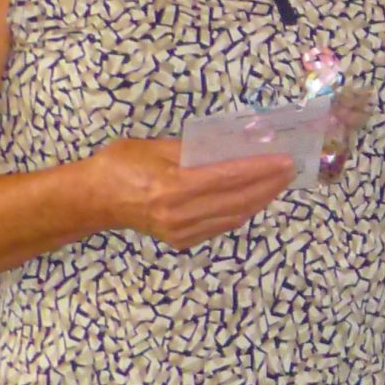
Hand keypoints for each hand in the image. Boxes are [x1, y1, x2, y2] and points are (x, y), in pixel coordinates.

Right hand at [84, 139, 295, 248]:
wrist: (94, 200)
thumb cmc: (120, 165)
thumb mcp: (155, 147)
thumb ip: (195, 148)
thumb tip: (234, 144)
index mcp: (171, 187)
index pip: (228, 177)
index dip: (260, 169)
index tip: (285, 160)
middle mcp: (179, 213)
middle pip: (238, 200)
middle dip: (269, 184)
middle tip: (290, 170)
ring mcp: (181, 231)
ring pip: (234, 216)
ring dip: (261, 199)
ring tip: (279, 182)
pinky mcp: (181, 241)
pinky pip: (222, 226)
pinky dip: (242, 211)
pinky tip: (255, 198)